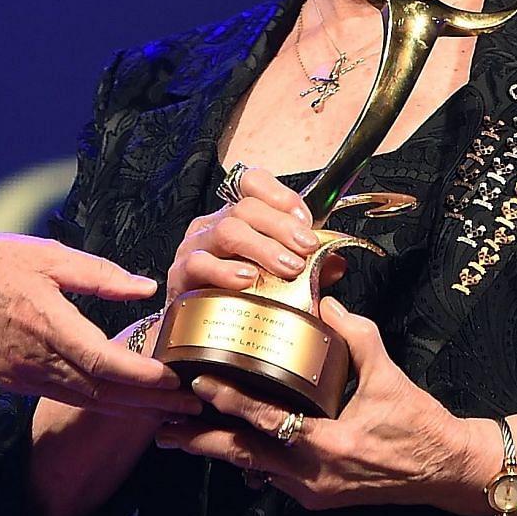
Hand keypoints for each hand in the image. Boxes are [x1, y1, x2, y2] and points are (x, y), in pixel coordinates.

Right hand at [0, 230, 189, 413]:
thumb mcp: (45, 256)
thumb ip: (98, 274)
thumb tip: (144, 289)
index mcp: (49, 327)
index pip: (108, 364)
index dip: (146, 378)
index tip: (179, 379)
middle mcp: (38, 362)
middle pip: (105, 394)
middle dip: (150, 403)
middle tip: (191, 403)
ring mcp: (24, 377)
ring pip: (86, 401)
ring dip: (128, 408)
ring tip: (165, 408)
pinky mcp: (13, 381)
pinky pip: (64, 397)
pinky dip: (97, 402)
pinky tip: (117, 399)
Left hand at [154, 298, 493, 514]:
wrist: (447, 470)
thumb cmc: (418, 421)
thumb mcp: (389, 374)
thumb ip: (355, 334)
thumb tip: (324, 297)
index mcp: (331, 442)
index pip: (268, 421)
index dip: (231, 403)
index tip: (200, 383)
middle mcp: (315, 474)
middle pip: (243, 455)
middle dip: (200, 439)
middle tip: (162, 423)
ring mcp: (313, 491)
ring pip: (252, 468)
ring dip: (216, 450)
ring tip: (177, 433)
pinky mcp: (315, 497)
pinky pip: (271, 475)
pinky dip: (246, 457)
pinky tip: (221, 442)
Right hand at [166, 169, 343, 303]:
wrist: (196, 332)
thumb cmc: (237, 299)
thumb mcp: (278, 278)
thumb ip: (308, 268)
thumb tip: (336, 262)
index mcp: (236, 218)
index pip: (252, 183)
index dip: (280, 194)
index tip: (305, 219)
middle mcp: (213, 225)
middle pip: (246, 207)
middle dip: (282, 225)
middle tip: (307, 247)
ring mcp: (194, 248)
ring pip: (228, 230)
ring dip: (263, 247)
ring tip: (287, 267)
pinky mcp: (180, 275)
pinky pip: (200, 264)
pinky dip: (226, 271)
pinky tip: (247, 279)